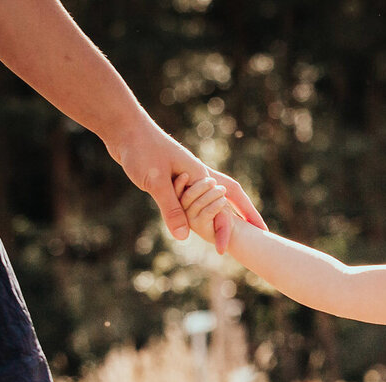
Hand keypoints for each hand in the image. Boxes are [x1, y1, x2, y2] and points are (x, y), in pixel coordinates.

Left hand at [106, 118, 264, 252]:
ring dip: (227, 210)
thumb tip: (184, 237)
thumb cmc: (141, 149)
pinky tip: (205, 213)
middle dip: (246, 213)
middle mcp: (199, 175)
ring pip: (214, 196)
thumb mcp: (156, 182)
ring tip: (239, 225)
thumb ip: (172, 209)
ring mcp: (189, 174)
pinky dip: (206, 207)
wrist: (124, 128)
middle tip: (261, 230)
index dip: (225, 231)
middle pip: (232, 196)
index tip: (225, 251)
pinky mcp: (175, 174)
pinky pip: (197, 196)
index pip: (222, 208)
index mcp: (200, 176)